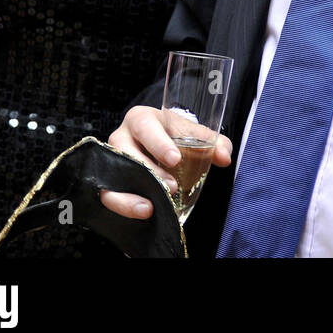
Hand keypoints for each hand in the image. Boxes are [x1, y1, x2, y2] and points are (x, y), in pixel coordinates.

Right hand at [102, 106, 232, 219]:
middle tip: (172, 187)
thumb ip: (214, 143)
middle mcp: (121, 137)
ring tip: (150, 208)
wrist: (159, 146)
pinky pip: (108, 196)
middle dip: (149, 171)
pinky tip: (143, 213)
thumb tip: (225, 157)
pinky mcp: (108, 182)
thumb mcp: (194, 134)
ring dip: (129, 196)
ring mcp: (112, 161)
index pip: (146, 127)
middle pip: (125, 151)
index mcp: (141, 119)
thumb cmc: (174, 136)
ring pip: (111, 178)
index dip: (159, 143)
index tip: (175, 159)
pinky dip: (124, 206)